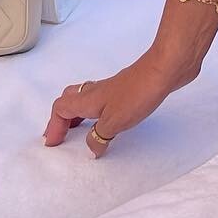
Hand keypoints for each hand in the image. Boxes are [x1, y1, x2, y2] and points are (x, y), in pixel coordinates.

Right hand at [43, 50, 196, 158]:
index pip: (60, 109)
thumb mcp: (114, 122)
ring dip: (78, 115)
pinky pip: (103, 101)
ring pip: (86, 100)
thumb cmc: (137, 93)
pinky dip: (97, 112)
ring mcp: (112, 88)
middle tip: (61, 134)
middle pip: (69, 100)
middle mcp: (95, 91)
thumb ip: (99, 137)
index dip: (53, 126)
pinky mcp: (127, 89)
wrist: (165, 69)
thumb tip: (92, 148)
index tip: (53, 143)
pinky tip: (108, 121)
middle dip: (62, 118)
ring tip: (81, 132)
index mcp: (86, 99)